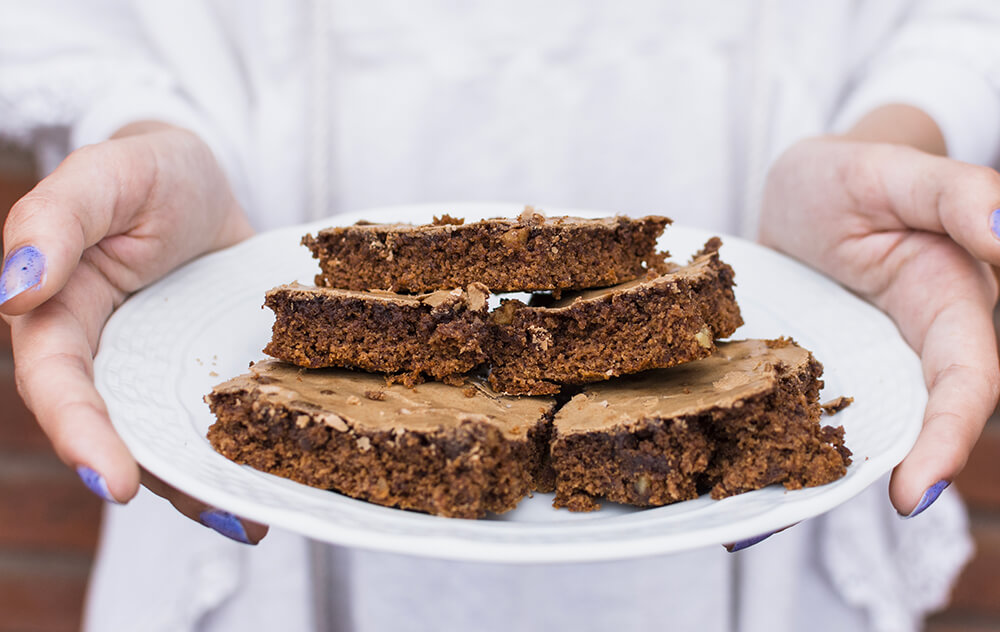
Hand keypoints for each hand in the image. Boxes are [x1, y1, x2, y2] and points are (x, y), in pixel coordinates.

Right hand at [1, 122, 265, 542]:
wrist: (197, 182)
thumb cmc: (144, 172)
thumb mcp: (103, 174)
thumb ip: (54, 221)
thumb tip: (14, 289)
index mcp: (59, 315)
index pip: (57, 383)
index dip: (80, 434)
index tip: (114, 481)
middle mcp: (104, 357)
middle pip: (118, 430)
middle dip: (159, 477)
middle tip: (221, 513)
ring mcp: (156, 370)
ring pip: (166, 438)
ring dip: (204, 485)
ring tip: (254, 517)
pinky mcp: (199, 373)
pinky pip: (209, 420)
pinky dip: (234, 456)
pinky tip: (271, 489)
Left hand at [759, 136, 999, 515]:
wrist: (806, 187)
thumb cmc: (858, 174)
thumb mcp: (899, 172)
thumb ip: (957, 197)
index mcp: (950, 308)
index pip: (964, 384)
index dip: (945, 440)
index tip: (911, 495)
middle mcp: (909, 351)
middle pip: (905, 427)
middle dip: (861, 481)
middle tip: (793, 518)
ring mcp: (858, 366)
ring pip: (849, 431)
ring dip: (808, 477)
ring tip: (744, 524)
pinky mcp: (813, 371)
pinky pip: (800, 414)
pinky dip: (772, 447)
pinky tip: (724, 484)